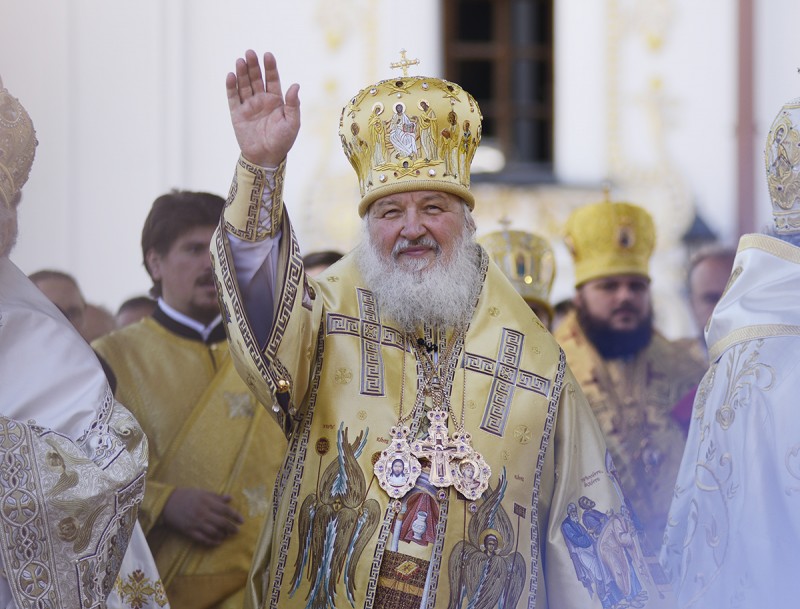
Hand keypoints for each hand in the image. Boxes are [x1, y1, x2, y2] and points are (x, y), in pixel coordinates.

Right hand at [162, 487, 243, 545]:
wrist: (167, 503)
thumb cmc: (187, 496)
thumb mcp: (203, 493)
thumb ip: (217, 497)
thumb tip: (230, 498)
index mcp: (207, 502)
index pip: (225, 510)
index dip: (235, 516)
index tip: (242, 521)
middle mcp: (203, 513)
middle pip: (221, 522)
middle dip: (231, 528)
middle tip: (236, 531)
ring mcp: (196, 523)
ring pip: (213, 532)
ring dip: (222, 535)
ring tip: (226, 536)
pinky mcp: (189, 531)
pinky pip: (202, 539)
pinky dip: (211, 542)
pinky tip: (217, 542)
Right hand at [227, 50, 300, 167]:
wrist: (266, 157)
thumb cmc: (283, 141)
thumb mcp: (292, 123)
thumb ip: (293, 104)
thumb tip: (295, 85)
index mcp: (276, 100)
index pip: (272, 79)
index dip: (270, 67)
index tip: (267, 55)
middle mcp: (262, 100)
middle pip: (256, 78)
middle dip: (253, 66)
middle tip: (250, 53)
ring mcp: (249, 106)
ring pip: (244, 85)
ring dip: (242, 73)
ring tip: (240, 60)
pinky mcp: (237, 113)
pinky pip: (233, 97)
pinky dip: (231, 87)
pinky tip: (231, 75)